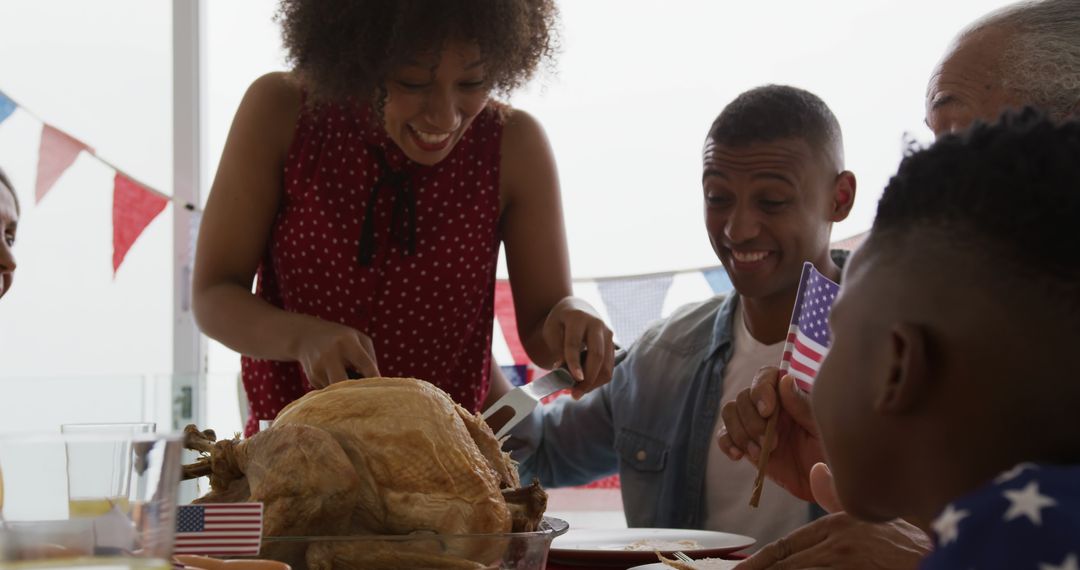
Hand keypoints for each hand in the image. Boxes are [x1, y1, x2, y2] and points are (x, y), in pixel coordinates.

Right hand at [292, 317, 379, 387]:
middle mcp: (330, 355)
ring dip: (347, 393)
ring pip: (337, 391)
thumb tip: (375, 384)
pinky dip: (337, 390)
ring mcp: (318, 368)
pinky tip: (337, 378)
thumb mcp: (359, 339)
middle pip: (344, 383)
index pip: (365, 364)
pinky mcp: (312, 378)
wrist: (306, 335)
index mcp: (346, 342)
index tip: (382, 389)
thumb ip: (370, 358)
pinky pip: (330, 391)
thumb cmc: (341, 338)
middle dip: (355, 393)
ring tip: (352, 384)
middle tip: (366, 398)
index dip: (375, 379)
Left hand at [541, 296, 614, 398]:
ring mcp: (608, 335)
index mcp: (577, 318)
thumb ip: (558, 349)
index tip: (574, 379)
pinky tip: (585, 385)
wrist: (577, 308)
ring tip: (577, 392)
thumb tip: (564, 372)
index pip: (574, 343)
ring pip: (606, 365)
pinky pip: (608, 368)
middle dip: (587, 379)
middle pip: (597, 356)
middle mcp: (597, 324)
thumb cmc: (561, 321)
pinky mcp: (613, 345)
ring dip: (593, 383)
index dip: (574, 363)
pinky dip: (597, 380)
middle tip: (574, 394)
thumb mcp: (552, 330)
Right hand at [717, 367, 823, 500]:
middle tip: (773, 443)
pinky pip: (724, 435)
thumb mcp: (823, 430)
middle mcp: (769, 406)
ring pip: (730, 411)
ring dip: (740, 432)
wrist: (823, 487)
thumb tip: (785, 380)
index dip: (761, 389)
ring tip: (759, 453)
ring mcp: (755, 424)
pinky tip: (738, 455)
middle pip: (744, 396)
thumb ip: (804, 406)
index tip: (767, 411)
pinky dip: (726, 442)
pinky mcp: (746, 444)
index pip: (766, 376)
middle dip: (753, 421)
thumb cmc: (830, 455)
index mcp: (789, 396)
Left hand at [734, 514, 930, 569]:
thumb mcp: (869, 517)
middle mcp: (838, 543)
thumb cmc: (905, 547)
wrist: (935, 558)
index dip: (760, 561)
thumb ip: (837, 497)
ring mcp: (845, 562)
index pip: (787, 546)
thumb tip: (816, 470)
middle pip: (786, 563)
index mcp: (838, 526)